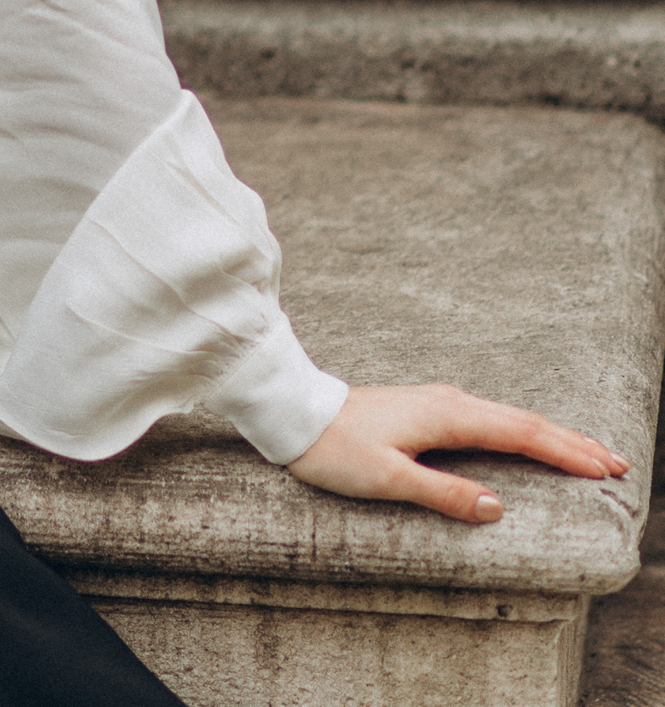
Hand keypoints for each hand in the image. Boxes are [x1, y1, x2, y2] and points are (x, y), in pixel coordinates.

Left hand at [287, 383, 629, 521]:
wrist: (293, 413)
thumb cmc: (334, 448)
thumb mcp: (386, 477)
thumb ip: (442, 492)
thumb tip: (498, 507)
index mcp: (447, 416)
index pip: (521, 434)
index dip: (566, 452)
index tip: (606, 468)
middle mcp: (449, 402)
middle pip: (524, 421)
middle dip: (572, 441)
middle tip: (617, 462)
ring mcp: (438, 403)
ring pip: (509, 417)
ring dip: (551, 434)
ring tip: (588, 453)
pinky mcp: (428, 410)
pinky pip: (490, 419)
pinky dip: (522, 430)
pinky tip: (529, 439)